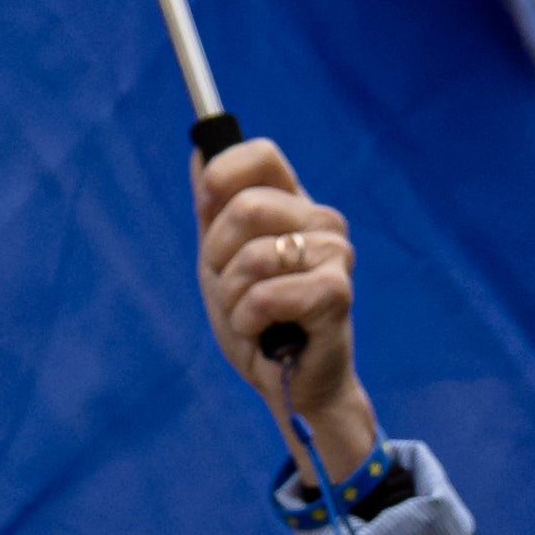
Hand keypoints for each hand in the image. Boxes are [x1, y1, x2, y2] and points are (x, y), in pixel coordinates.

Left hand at [192, 133, 378, 462]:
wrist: (289, 384)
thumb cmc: (258, 321)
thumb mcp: (221, 259)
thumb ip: (212, 206)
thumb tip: (198, 150)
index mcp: (293, 203)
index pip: (262, 154)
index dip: (222, 177)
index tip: (205, 211)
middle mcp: (321, 220)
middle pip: (246, 207)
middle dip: (219, 257)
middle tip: (234, 289)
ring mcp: (335, 254)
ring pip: (252, 256)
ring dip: (233, 298)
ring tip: (253, 317)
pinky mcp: (336, 293)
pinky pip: (264, 295)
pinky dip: (249, 321)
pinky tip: (267, 334)